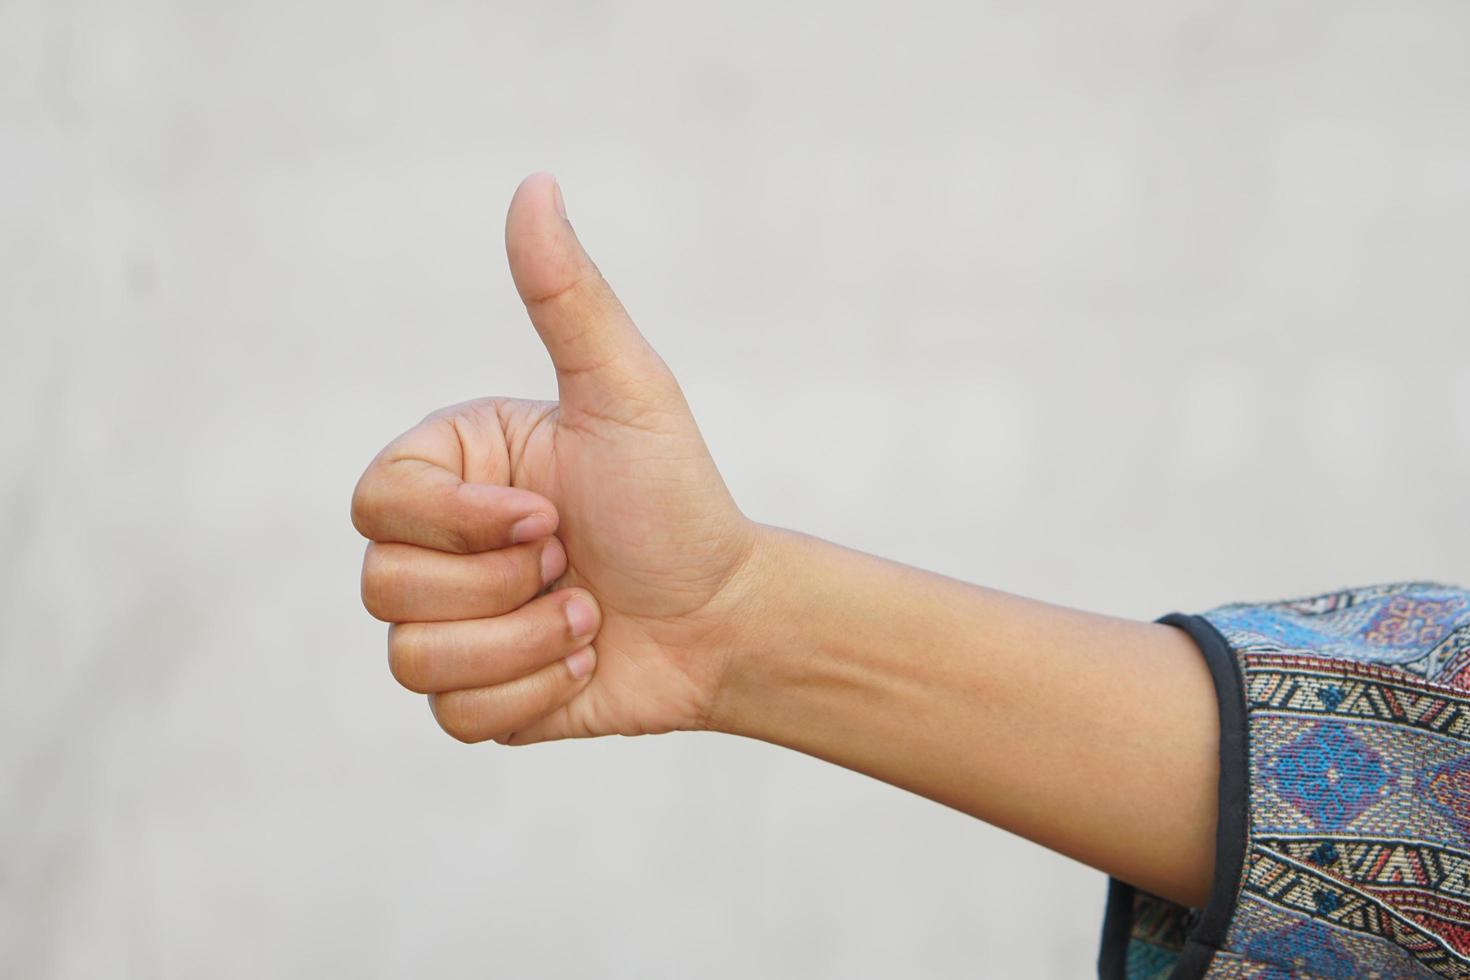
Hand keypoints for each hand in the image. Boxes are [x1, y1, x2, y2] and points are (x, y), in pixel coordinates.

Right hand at [352, 173, 762, 744]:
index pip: (378, 504)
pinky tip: (583, 661)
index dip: (462, 524)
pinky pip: (454, 717)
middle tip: (574, 563)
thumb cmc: (678, 499)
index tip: (549, 517)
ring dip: (526, 644)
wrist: (725, 616)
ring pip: (412, 659)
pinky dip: (533, 694)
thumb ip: (569, 298)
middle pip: (384, 587)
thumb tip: (535, 185)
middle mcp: (439, 545)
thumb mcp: (627, 393)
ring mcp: (452, 622)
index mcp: (452, 470)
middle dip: (505, 588)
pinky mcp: (476, 693)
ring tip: (588, 616)